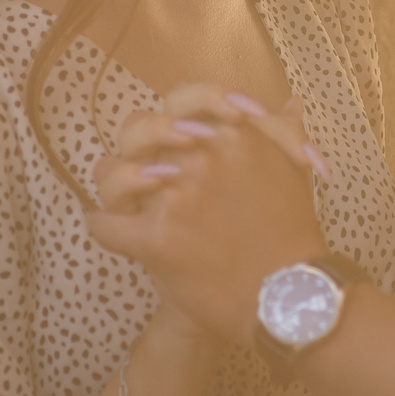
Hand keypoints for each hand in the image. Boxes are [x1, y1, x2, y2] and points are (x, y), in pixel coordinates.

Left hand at [87, 84, 331, 345]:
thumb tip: (291, 103)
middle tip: (145, 173)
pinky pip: (103, 225)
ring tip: (120, 201)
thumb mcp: (291, 171)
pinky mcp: (155, 239)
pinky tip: (112, 231)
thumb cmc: (291, 233)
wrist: (287, 295)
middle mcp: (199, 157)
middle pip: (136, 133)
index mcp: (232, 134)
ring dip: (113, 187)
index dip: (171, 116)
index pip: (178, 100)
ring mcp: (174, 197)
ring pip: (110, 173)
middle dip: (135, 150)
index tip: (177, 139)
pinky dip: (102, 228)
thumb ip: (283, 132)